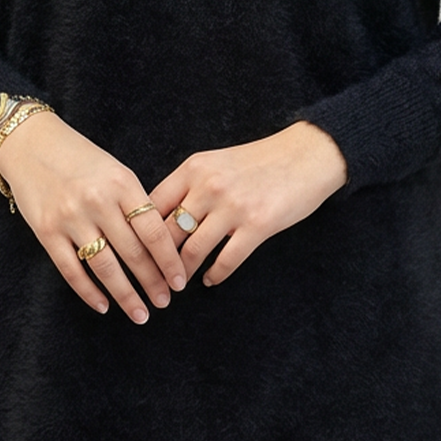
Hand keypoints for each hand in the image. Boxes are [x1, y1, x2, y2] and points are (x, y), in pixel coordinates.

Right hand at [0, 113, 186, 322]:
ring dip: (125, 295)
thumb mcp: (115, 170)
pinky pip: (72, 270)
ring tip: (140, 312)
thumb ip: (134, 202)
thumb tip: (159, 245)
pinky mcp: (47, 231)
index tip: (180, 281)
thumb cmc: (79, 158)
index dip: (169, 261)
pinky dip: (88, 292)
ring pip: (105, 267)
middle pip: (133, 252)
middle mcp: (98, 201)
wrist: (30, 144)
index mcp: (122, 183)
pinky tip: (103, 305)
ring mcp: (71, 217)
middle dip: (152, 282)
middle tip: (164, 302)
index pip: (153, 230)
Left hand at [149, 122, 348, 286]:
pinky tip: (211, 280)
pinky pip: (227, 260)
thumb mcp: (216, 162)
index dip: (138, 232)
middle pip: (167, 232)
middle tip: (149, 280)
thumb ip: (189, 185)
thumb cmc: (260, 160)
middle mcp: (208, 186)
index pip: (152, 205)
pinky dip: (215, 275)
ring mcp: (233, 207)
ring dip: (182, 273)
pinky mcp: (257, 225)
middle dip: (155, 261)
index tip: (133, 252)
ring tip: (176, 285)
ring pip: (193, 251)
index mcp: (194, 168)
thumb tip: (160, 217)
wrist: (306, 155)